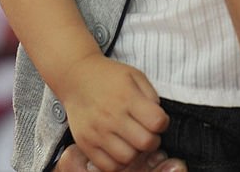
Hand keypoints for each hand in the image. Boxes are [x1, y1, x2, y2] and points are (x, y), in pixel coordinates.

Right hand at [58, 54, 167, 171]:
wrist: (77, 78)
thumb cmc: (109, 76)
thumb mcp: (135, 76)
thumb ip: (151, 95)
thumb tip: (159, 118)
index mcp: (127, 97)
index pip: (157, 122)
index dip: (163, 123)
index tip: (158, 120)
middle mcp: (112, 117)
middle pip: (145, 143)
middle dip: (153, 140)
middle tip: (148, 133)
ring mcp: (97, 133)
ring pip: (127, 158)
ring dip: (135, 152)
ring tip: (133, 141)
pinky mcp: (85, 144)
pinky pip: (107, 166)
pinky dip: (118, 162)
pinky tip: (120, 149)